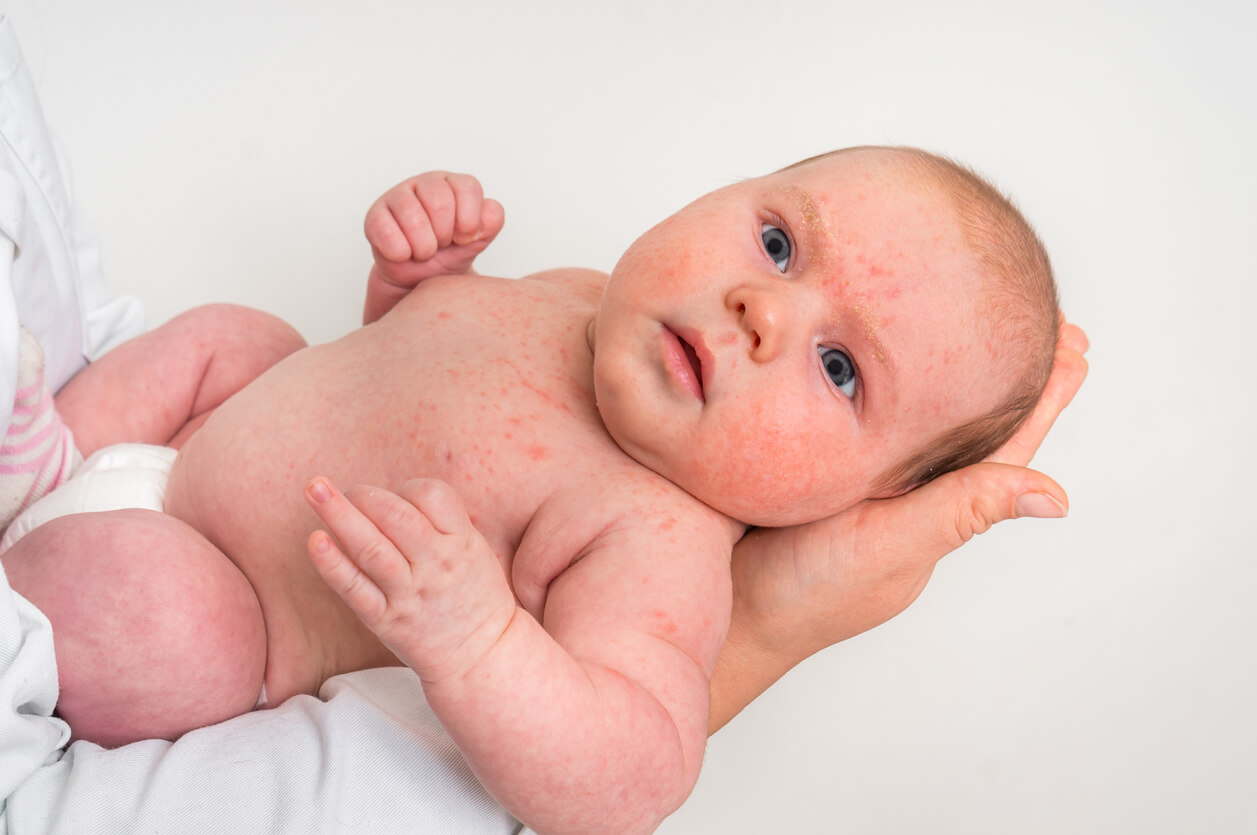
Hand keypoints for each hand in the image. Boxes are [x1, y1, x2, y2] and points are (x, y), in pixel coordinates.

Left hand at [304, 477, 515, 681]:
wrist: (482, 655)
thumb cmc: (473, 592)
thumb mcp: (473, 548)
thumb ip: (440, 521)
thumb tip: (387, 495)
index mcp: (461, 541)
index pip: (431, 495)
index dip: (407, 488)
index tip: (398, 499)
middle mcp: (435, 564)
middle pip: (396, 516)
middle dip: (364, 495)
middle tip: (340, 490)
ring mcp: (409, 593)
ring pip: (372, 547)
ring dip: (340, 514)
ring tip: (314, 489)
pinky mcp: (386, 619)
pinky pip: (356, 589)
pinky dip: (333, 565)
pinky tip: (316, 541)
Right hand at [363, 172, 504, 322]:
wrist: (421, 280)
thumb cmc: (448, 254)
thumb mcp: (476, 241)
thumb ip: (490, 224)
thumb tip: (489, 213)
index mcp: (453, 184)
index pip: (468, 187)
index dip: (469, 220)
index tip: (464, 238)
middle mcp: (426, 183)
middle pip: (440, 203)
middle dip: (445, 236)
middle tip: (441, 245)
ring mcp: (398, 196)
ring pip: (413, 217)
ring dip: (424, 247)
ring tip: (424, 252)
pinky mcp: (375, 215)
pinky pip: (388, 232)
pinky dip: (401, 252)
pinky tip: (404, 254)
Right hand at [711, 320, 1088, 729]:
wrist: (718, 597)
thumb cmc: (808, 590)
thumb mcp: (892, 545)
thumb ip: (961, 511)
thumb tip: (1056, 497)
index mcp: (933, 497)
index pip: (1004, 434)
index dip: (1044, 390)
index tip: (1074, 342)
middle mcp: (900, 478)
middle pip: (963, 410)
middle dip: (1000, 364)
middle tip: (1037, 315)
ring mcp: (854, 466)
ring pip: (908, 404)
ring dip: (938, 363)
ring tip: (966, 317)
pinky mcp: (808, 449)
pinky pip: (852, 405)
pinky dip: (870, 373)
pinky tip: (868, 345)